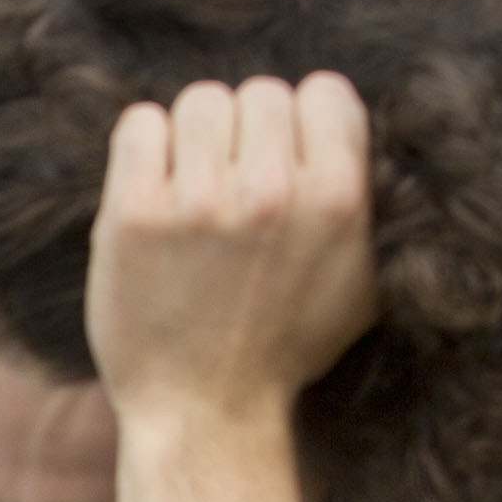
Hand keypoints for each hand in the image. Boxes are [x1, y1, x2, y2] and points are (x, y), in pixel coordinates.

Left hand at [85, 75, 377, 435]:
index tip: (286, 165)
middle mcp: (272, 192)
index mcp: (339, 198)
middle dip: (248, 136)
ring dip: (196, 140)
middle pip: (259, 93)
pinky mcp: (134, 214)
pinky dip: (146, 148)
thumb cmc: (284, 347)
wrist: (204, 411)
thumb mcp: (362, 281)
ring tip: (195, 195)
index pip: (326, 91)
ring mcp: (199, 202)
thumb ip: (367, 200)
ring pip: (201, 102)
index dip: (304, 124)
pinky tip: (155, 193)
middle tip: (235, 191)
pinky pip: (141, 124)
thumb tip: (355, 129)